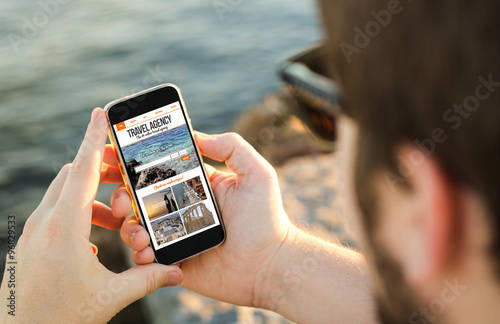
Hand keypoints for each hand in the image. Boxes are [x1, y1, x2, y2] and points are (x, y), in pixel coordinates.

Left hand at [0, 109, 182, 322]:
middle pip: (73, 174)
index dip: (94, 138)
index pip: (82, 169)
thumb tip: (177, 272)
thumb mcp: (110, 297)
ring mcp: (33, 232)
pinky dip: (78, 212)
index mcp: (65, 227)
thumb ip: (147, 279)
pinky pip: (55, 212)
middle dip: (101, 168)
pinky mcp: (30, 243)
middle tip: (126, 174)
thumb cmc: (59, 317)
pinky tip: (94, 239)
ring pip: (63, 193)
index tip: (102, 113)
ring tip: (117, 216)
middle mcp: (45, 222)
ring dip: (91, 195)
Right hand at [120, 132, 291, 306]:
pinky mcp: (173, 260)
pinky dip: (138, 253)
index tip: (111, 153)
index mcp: (195, 186)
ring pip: (135, 226)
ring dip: (126, 226)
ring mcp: (175, 235)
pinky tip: (147, 250)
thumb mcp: (256, 173)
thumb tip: (197, 135)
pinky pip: (145, 256)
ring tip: (139, 231)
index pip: (158, 169)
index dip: (133, 162)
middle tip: (117, 197)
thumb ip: (231, 147)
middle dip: (119, 193)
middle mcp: (180, 208)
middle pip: (138, 197)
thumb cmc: (267, 219)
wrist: (270, 265)